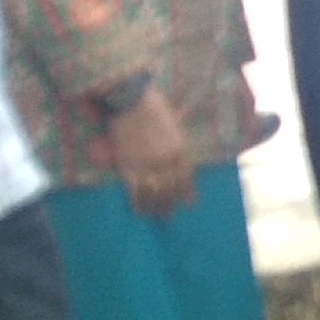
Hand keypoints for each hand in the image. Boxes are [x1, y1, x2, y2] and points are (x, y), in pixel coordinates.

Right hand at [108, 86, 196, 219]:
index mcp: (181, 150)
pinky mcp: (131, 166)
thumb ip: (176, 145)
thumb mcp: (173, 127)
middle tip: (168, 216)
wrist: (132, 102)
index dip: (188, 193)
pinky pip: (136, 190)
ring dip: (156, 207)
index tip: (189, 204)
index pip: (187, 178)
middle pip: (172, 189)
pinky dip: (138, 202)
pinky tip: (139, 210)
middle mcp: (168, 161)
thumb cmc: (153, 109)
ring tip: (155, 216)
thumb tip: (177, 160)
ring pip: (156, 193)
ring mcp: (149, 164)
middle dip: (171, 204)